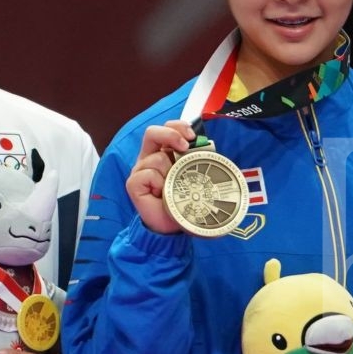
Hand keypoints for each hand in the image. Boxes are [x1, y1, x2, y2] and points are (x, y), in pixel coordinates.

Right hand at [124, 120, 196, 234]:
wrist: (172, 227)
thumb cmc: (182, 201)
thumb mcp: (194, 177)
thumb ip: (199, 162)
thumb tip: (219, 154)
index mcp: (164, 152)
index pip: (167, 128)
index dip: (178, 126)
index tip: (193, 137)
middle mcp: (150, 158)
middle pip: (152, 132)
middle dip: (170, 134)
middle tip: (184, 146)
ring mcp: (140, 170)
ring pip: (156, 158)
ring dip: (169, 173)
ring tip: (172, 188)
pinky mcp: (133, 183)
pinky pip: (148, 174)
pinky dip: (159, 184)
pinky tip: (161, 194)